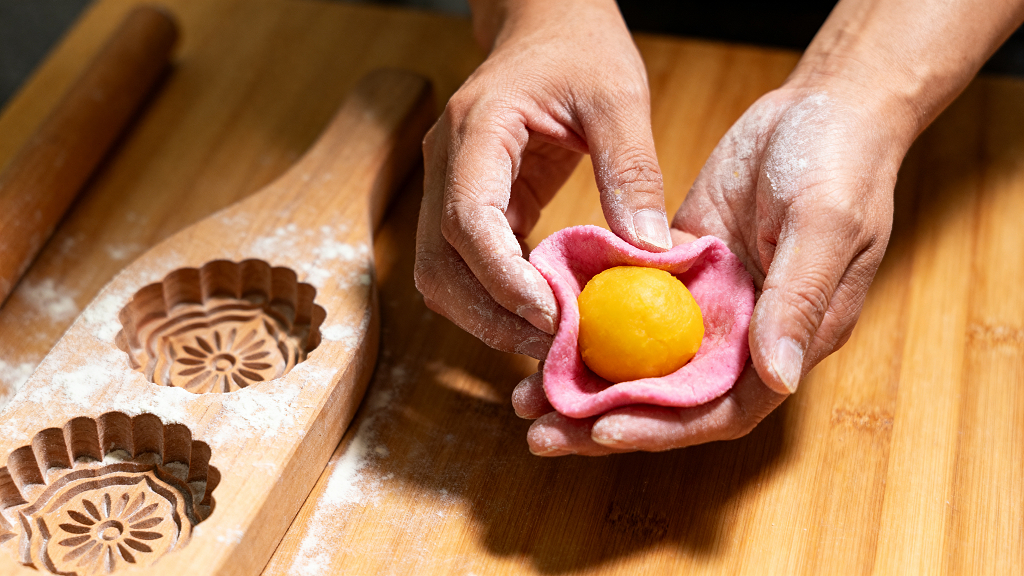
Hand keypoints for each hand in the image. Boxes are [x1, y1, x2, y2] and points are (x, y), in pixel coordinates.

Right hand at [414, 0, 673, 359]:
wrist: (545, 24)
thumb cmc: (579, 48)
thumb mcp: (617, 97)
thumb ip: (631, 171)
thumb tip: (647, 251)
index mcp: (475, 130)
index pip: (466, 221)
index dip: (502, 280)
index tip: (551, 318)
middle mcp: (446, 164)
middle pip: (438, 266)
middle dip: (489, 317)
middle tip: (554, 347)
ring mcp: (449, 186)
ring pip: (441, 276)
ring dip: (488, 318)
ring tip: (550, 339)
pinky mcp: (470, 205)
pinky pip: (467, 267)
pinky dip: (498, 299)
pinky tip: (545, 312)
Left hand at [516, 84, 910, 455]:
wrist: (821, 107)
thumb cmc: (841, 164)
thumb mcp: (825, 226)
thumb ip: (799, 300)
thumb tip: (777, 379)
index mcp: (786, 341)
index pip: (720, 408)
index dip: (663, 427)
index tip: (604, 431)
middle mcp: (739, 335)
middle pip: (667, 398)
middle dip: (604, 421)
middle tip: (540, 433)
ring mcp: (703, 304)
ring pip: (638, 358)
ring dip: (586, 379)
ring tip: (524, 395)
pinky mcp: (674, 270)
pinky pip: (625, 303)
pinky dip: (588, 321)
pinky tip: (542, 329)